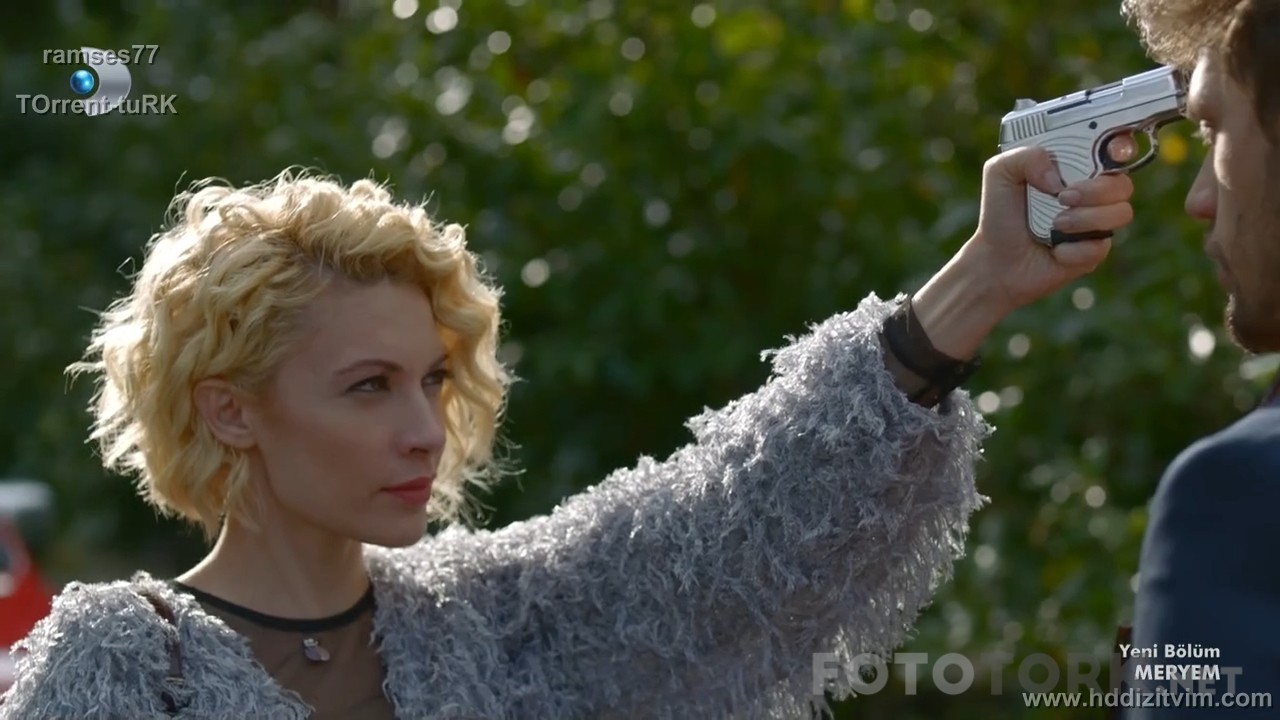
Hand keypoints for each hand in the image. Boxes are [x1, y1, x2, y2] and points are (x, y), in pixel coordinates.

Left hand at [910, 142, 1135, 359]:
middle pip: (1123, 183)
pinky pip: (1100, 247)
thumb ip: (1026, 157)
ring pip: (1121, 213)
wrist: (995, 259)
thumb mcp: (1000, 172)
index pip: (1115, 148)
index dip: (1122, 145)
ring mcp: (1097, 222)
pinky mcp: (1094, 251)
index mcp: (1076, 166)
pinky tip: (1054, 250)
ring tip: (1056, 224)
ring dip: (1086, 219)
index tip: (1112, 150)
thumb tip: (1058, 180)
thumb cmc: (1000, 212)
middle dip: (1096, 190)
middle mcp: (1093, 192)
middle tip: (1063, 197)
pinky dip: (1073, 250)